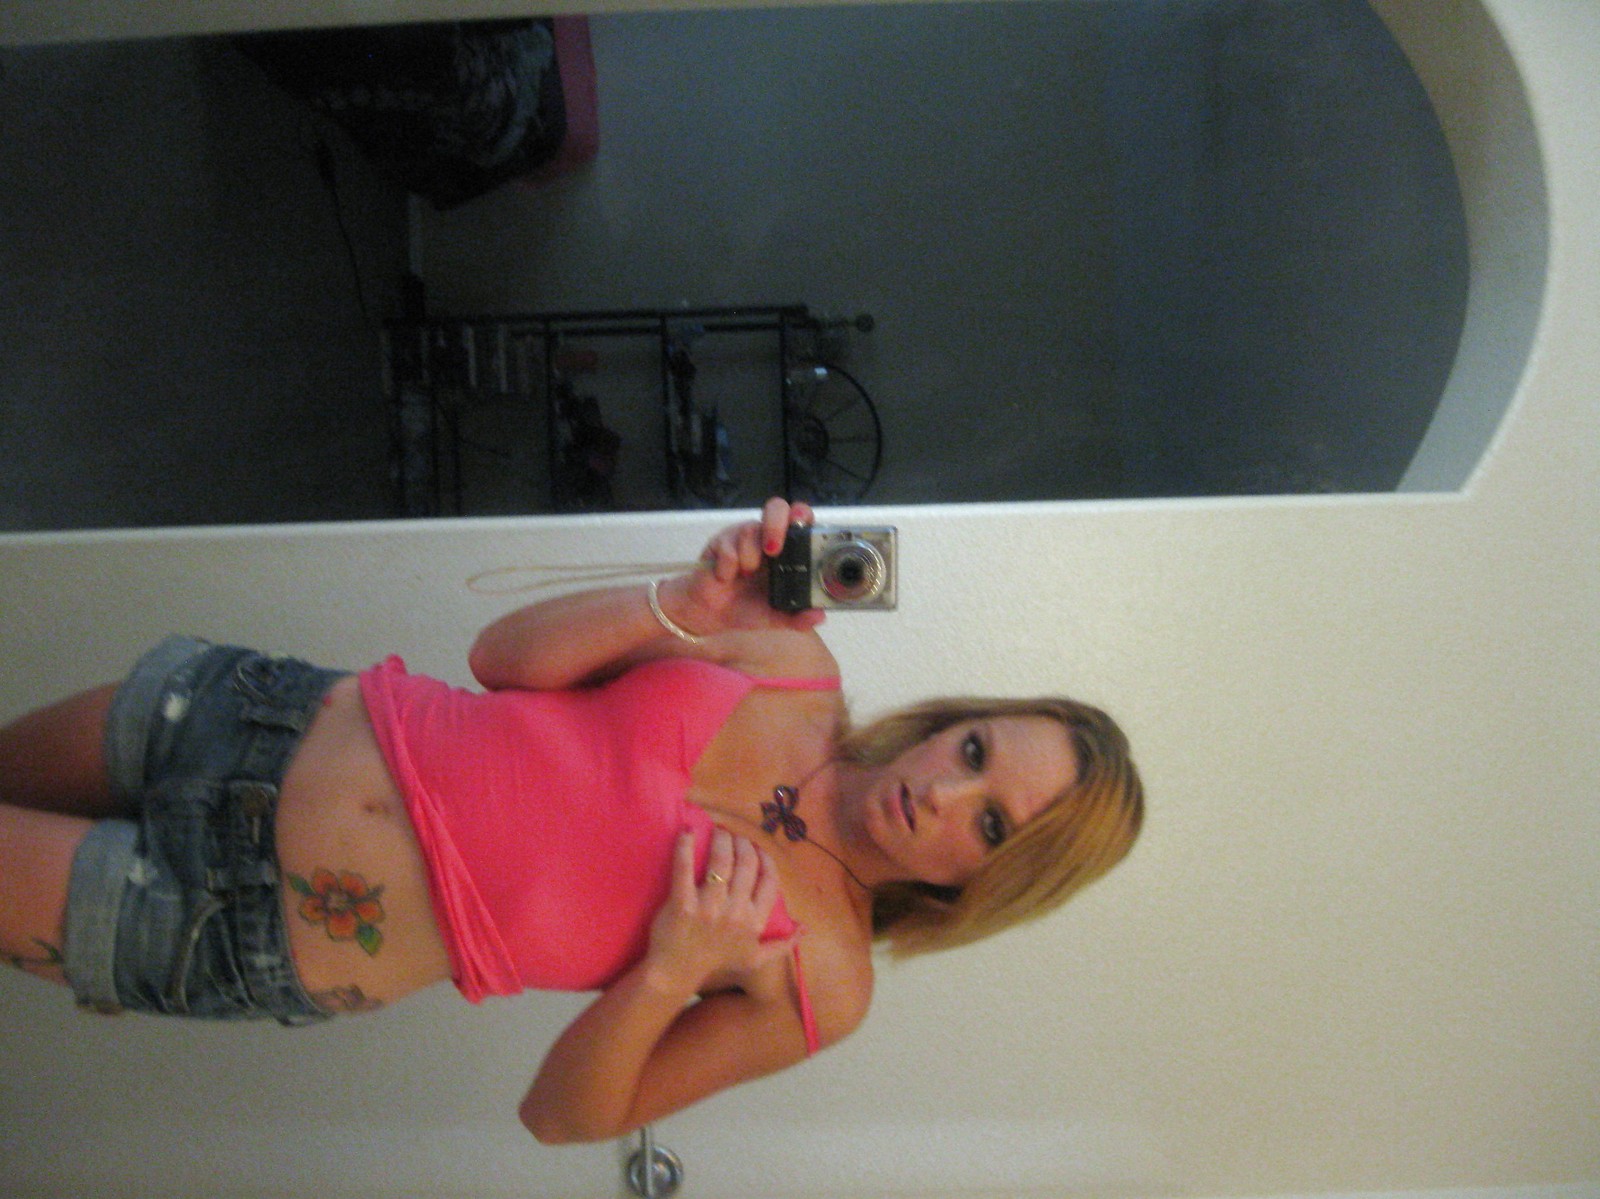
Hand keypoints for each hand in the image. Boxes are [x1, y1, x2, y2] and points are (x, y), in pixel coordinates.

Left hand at [644, 829, 793, 997]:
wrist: (676, 972)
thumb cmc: (716, 961)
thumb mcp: (754, 958)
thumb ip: (782, 945)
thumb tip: (805, 929)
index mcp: (755, 921)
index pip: (769, 880)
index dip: (765, 859)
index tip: (756, 848)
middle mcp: (736, 913)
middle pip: (746, 864)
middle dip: (742, 842)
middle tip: (734, 835)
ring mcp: (708, 908)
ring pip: (721, 861)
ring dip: (722, 839)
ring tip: (718, 830)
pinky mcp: (682, 904)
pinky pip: (684, 869)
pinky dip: (685, 847)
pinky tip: (687, 831)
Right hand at [662, 497, 825, 635]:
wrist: (712, 615)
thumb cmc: (747, 608)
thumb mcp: (776, 617)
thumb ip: (797, 617)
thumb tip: (819, 615)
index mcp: (785, 548)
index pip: (799, 518)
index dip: (803, 517)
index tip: (804, 531)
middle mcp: (765, 536)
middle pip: (776, 507)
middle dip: (776, 525)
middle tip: (773, 551)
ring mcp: (742, 536)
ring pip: (750, 530)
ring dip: (749, 558)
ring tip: (745, 576)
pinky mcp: (720, 542)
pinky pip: (728, 548)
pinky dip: (728, 569)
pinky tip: (726, 578)